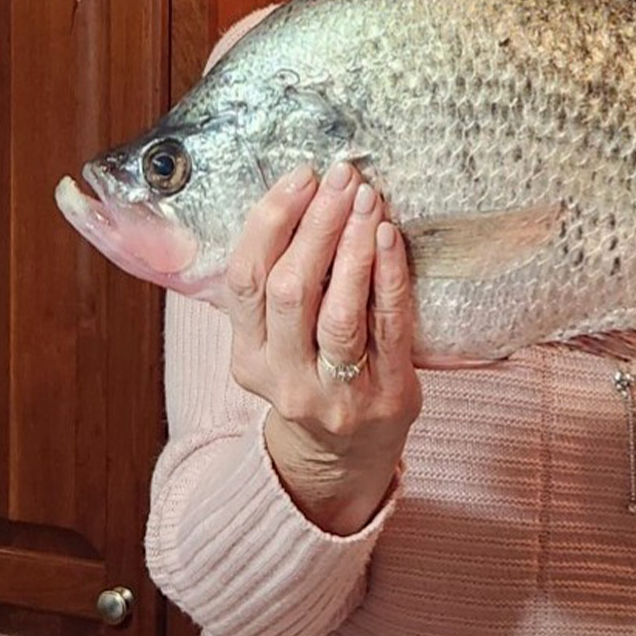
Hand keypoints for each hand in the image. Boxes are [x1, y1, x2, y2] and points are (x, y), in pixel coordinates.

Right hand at [224, 162, 421, 534]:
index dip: (271, 221)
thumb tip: (302, 194)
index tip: (300, 176)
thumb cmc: (312, 375)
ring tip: (368, 198)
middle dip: (316, 223)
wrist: (345, 458)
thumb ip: (276, 285)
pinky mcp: (385, 396)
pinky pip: (387, 327)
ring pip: (337, 311)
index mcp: (247, 356)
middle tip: (341, 177)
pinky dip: (388, 276)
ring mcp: (334, 393)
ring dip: (352, 245)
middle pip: (290, 289)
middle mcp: (284, 377)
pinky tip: (390, 238)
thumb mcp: (275, 341)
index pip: (245, 280)